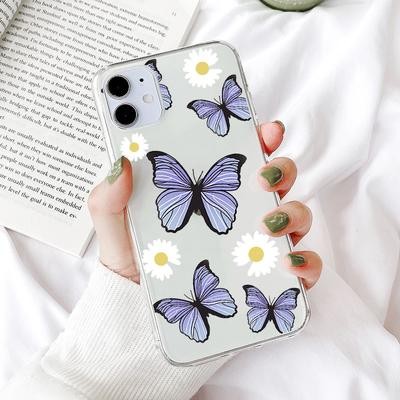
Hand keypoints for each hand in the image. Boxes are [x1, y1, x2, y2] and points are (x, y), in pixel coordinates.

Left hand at [88, 121, 321, 288]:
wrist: (144, 317)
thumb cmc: (136, 267)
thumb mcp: (116, 230)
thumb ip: (109, 199)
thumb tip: (123, 162)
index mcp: (209, 194)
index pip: (239, 157)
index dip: (257, 137)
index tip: (262, 128)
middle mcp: (239, 214)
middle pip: (276, 180)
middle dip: (280, 168)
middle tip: (262, 176)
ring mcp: (257, 245)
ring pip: (295, 216)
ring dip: (293, 212)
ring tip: (268, 223)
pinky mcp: (269, 279)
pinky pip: (302, 267)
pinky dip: (306, 262)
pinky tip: (288, 262)